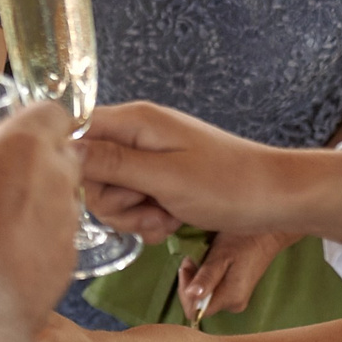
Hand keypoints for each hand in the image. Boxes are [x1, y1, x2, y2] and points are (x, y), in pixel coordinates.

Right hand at [0, 104, 78, 341]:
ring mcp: (67, 223)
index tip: (8, 131)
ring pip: (59, 198)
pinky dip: (33, 242)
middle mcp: (57, 178)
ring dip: (33, 201)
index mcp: (25, 145)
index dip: (32, 118)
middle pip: (59, 154)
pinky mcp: (66, 262)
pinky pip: (54, 240)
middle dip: (32, 160)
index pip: (53, 113)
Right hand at [80, 101, 341, 240]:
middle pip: (89, 169)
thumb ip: (112, 163)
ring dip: (133, 214)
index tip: (96, 189)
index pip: (75, 130)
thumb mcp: (165, 177)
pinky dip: (147, 218)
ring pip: (110, 192)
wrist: (277, 199)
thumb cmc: (228, 184)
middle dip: (113, 199)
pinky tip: (170, 221)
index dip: (73, 164)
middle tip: (147, 206)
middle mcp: (137, 133)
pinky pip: (132, 203)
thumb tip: (64, 151)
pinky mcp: (159, 179)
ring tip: (165, 215)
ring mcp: (149, 157)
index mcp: (136, 121)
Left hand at [179, 229, 299, 318]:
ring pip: (204, 295)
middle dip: (191, 281)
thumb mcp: (221, 256)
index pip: (195, 310)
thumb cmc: (244, 240)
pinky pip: (213, 289)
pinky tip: (211, 260)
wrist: (267, 233)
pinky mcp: (237, 292)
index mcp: (230, 299)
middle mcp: (233, 304)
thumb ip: (206, 278)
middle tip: (194, 258)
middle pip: (198, 303)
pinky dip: (206, 276)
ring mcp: (236, 299)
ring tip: (203, 256)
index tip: (188, 266)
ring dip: (198, 276)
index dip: (185, 290)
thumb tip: (190, 296)